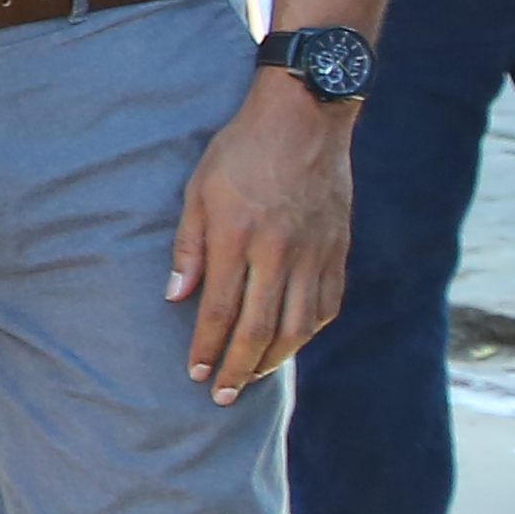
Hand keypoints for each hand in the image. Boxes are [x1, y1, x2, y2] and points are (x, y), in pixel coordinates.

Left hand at [169, 79, 359, 401]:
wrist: (306, 117)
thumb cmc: (241, 150)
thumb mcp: (198, 189)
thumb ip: (189, 246)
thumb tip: (176, 297)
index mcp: (238, 236)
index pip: (219, 310)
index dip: (206, 348)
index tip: (195, 373)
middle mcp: (279, 251)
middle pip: (259, 328)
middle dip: (238, 368)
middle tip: (222, 396)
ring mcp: (315, 252)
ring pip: (299, 325)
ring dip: (274, 359)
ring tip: (252, 378)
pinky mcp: (339, 249)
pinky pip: (327, 304)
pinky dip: (309, 331)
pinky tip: (291, 343)